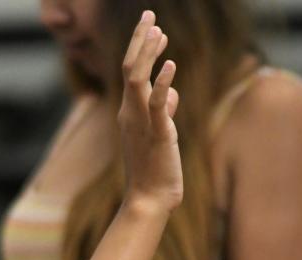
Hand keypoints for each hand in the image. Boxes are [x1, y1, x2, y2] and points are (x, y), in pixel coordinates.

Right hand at [117, 11, 182, 214]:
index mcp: (130, 112)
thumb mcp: (161, 134)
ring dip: (147, 54)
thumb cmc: (155, 170)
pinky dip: (162, 83)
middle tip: (150, 15)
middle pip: (130, 68)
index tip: (155, 29)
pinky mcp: (157, 134)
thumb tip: (171, 93)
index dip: (142, 48)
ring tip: (158, 31)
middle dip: (139, 40)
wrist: (149, 200)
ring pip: (137, 80)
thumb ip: (164, 111)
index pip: (132, 72)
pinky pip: (156, 104)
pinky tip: (171, 64)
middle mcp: (130, 113)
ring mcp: (141, 122)